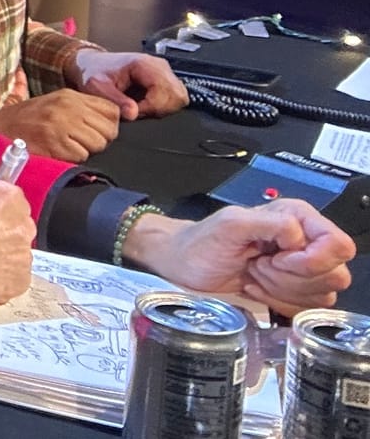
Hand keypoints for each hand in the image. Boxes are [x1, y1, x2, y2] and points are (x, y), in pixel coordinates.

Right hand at [0, 91, 120, 161]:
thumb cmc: (25, 121)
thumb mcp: (53, 104)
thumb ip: (81, 108)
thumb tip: (113, 119)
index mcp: (70, 96)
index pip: (112, 110)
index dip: (108, 125)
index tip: (95, 131)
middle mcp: (68, 107)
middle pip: (109, 130)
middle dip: (99, 140)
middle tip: (79, 142)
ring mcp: (62, 124)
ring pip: (98, 144)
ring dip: (86, 150)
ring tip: (66, 146)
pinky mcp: (56, 143)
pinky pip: (82, 156)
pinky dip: (72, 158)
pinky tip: (57, 152)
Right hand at [0, 180, 34, 312]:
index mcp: (2, 197)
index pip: (11, 197)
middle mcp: (17, 226)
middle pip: (18, 224)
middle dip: (1, 230)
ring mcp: (19, 257)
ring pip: (17, 252)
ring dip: (1, 254)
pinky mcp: (15, 283)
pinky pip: (14, 277)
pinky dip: (0, 277)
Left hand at [66, 48, 188, 118]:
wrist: (92, 65)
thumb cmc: (94, 72)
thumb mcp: (97, 87)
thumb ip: (115, 101)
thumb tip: (133, 113)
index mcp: (143, 64)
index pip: (165, 91)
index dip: (150, 107)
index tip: (134, 111)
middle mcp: (158, 65)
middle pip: (177, 96)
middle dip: (157, 110)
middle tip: (136, 110)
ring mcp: (164, 72)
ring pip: (179, 98)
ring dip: (161, 109)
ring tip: (140, 107)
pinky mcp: (165, 79)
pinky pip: (175, 98)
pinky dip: (162, 106)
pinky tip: (145, 104)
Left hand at [127, 201, 356, 316]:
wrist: (186, 264)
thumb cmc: (202, 242)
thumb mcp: (230, 224)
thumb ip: (269, 224)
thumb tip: (298, 237)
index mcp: (297, 217)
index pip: (337, 244)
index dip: (310, 260)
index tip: (276, 259)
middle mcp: (306, 241)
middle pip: (334, 274)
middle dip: (291, 277)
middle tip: (259, 265)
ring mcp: (303, 269)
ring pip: (323, 294)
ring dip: (282, 289)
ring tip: (255, 273)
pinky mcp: (295, 291)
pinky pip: (307, 308)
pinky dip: (278, 302)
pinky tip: (256, 286)